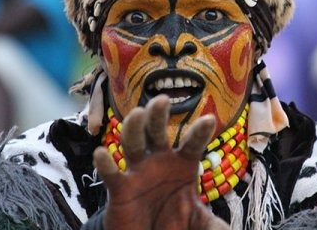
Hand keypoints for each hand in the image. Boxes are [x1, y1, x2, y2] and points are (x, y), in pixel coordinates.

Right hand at [94, 96, 228, 229]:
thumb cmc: (175, 222)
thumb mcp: (199, 224)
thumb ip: (214, 226)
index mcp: (183, 164)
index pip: (192, 143)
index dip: (199, 132)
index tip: (209, 120)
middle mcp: (159, 161)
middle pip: (157, 131)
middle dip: (158, 114)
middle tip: (163, 100)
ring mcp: (138, 171)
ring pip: (133, 142)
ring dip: (134, 127)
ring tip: (137, 113)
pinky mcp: (120, 188)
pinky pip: (111, 174)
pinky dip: (105, 164)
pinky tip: (102, 153)